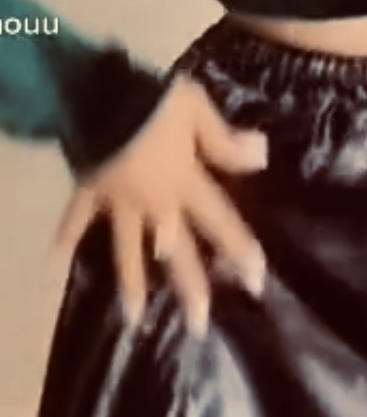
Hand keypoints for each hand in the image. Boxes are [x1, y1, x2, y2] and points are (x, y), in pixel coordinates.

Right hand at [51, 73, 268, 337]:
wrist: (99, 91)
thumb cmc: (153, 101)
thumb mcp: (197, 112)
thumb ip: (225, 141)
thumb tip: (261, 157)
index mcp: (184, 184)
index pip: (220, 223)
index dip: (240, 251)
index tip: (256, 284)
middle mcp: (155, 203)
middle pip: (177, 251)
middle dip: (189, 287)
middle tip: (197, 326)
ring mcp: (119, 202)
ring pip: (126, 249)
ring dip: (131, 284)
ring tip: (133, 320)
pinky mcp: (90, 191)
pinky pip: (76, 219)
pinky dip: (65, 239)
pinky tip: (54, 264)